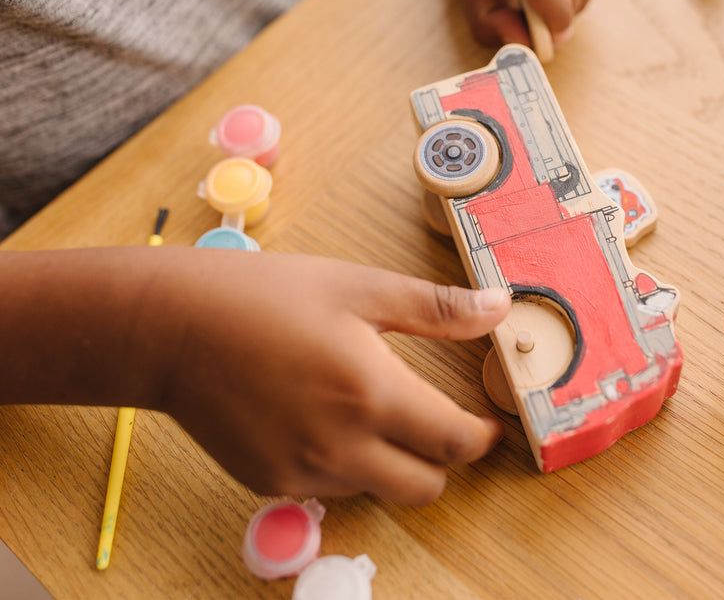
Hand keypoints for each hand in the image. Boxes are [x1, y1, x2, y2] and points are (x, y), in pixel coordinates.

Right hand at [156, 250, 509, 504]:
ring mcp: (301, 472)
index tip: (486, 424)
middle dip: (442, 459)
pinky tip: (318, 415)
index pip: (454, 443)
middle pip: (425, 486)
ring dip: (390, 460)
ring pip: (377, 489)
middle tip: (434, 421)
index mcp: (370, 393)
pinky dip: (342, 462)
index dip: (481, 437)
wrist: (173, 326)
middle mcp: (340, 446)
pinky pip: (329, 487)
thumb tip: (498, 306)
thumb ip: (435, 307)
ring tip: (365, 406)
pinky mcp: (269, 482)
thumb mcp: (356, 287)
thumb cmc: (264, 296)